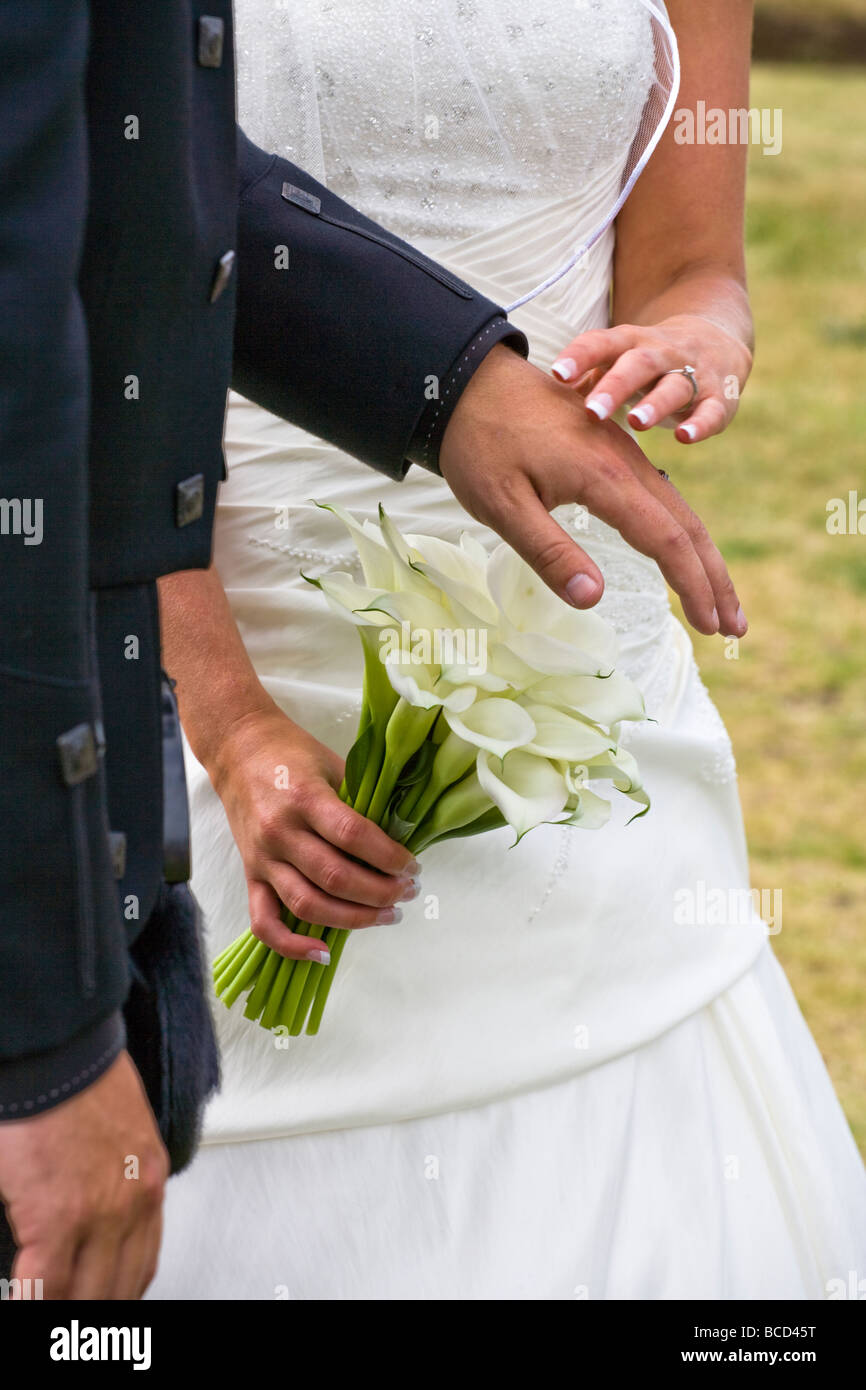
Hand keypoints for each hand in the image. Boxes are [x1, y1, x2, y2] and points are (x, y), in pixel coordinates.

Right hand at [0, 1051, 167, 1298]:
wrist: (57, 1051)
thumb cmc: (80, 1076)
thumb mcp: (119, 1127)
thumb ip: (112, 1172)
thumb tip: (89, 1204)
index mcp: (148, 1178)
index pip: (142, 1261)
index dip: (119, 1293)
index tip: (104, 1302)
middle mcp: (134, 1201)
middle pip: (119, 1287)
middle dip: (99, 1308)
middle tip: (76, 1315)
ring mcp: (99, 1215)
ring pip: (88, 1295)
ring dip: (67, 1311)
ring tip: (47, 1314)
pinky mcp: (58, 1217)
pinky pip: (46, 1286)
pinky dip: (33, 1303)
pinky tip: (24, 1304)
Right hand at [209, 706, 420, 958]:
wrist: (237, 751)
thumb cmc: (292, 754)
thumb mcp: (333, 765)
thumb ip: (360, 803)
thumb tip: (399, 839)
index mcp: (305, 798)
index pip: (354, 837)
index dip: (390, 857)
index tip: (413, 866)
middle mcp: (281, 833)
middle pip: (336, 878)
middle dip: (381, 892)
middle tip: (408, 891)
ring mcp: (263, 859)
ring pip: (308, 904)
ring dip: (354, 919)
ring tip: (387, 915)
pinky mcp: (251, 876)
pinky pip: (264, 923)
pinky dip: (292, 945)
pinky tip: (324, 952)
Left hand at [439, 343, 745, 637]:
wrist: (465, 381)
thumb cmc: (478, 444)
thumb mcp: (502, 505)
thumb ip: (549, 553)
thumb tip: (594, 601)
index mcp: (604, 476)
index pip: (665, 540)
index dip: (691, 586)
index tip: (710, 628)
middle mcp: (626, 461)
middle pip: (687, 525)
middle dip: (715, 579)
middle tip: (735, 628)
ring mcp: (621, 452)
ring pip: (678, 508)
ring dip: (703, 557)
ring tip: (718, 601)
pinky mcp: (610, 450)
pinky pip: (659, 495)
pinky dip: (679, 531)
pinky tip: (679, 553)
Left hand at [551, 314, 752, 443]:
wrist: (715, 341)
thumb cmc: (648, 364)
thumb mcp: (617, 362)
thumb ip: (585, 377)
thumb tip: (540, 396)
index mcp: (631, 343)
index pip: (602, 343)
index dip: (581, 356)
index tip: (557, 374)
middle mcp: (662, 353)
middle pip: (638, 364)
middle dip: (615, 386)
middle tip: (592, 411)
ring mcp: (693, 373)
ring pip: (674, 385)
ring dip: (655, 403)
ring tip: (636, 422)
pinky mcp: (719, 397)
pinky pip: (712, 410)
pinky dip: (700, 423)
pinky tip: (685, 437)